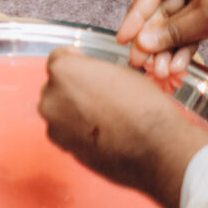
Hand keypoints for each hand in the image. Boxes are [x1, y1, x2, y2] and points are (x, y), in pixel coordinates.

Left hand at [37, 48, 207, 207]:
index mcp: (64, 70)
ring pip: (59, 110)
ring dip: (73, 111)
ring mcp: (53, 123)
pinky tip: (101, 133)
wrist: (156, 148)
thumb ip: (93, 70)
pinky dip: (77, 131)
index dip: (75, 61)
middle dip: (73, 89)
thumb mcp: (120, 71)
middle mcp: (51, 96)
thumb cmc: (144, 110)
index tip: (82, 67)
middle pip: (57, 85)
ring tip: (103, 117)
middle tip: (99, 96)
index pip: (59, 58)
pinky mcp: (61, 146)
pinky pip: (64, 131)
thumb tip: (88, 74)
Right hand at [117, 0, 207, 88]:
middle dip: (153, 38)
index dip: (137, 15)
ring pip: (175, 25)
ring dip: (167, 49)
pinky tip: (177, 67)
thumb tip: (143, 43)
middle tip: (139, 62)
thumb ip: (174, 30)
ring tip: (159, 72)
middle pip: (162, 9)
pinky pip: (191, 33)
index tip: (123, 38)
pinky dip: (184, 49)